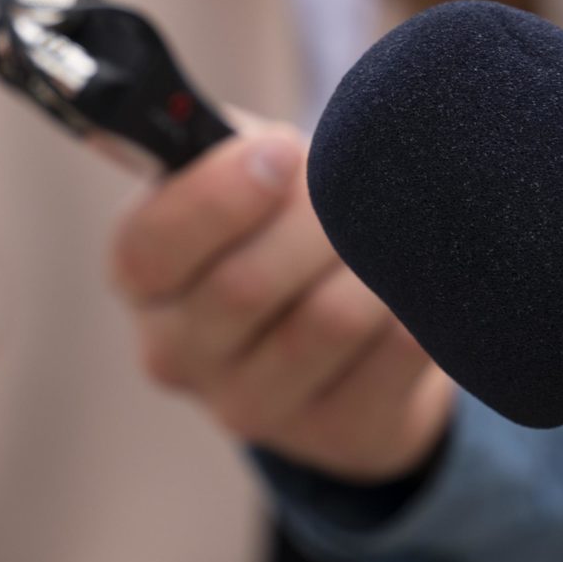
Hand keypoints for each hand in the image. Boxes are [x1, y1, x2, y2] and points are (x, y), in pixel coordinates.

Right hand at [109, 126, 451, 480]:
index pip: (151, 247)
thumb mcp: (233, 173)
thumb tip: (180, 126)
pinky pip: (397, 355)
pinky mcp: (335, 435)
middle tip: (357, 183)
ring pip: (330, 322)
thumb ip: (209, 143)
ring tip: (393, 227)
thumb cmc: (278, 226)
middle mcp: (177, 354)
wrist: (346, 329)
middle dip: (318, 218)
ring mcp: (252, 407)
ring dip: (375, 259)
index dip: (219, 196)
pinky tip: (417, 280)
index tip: (285, 152)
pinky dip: (421, 302)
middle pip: (247, 286)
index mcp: (141, 279)